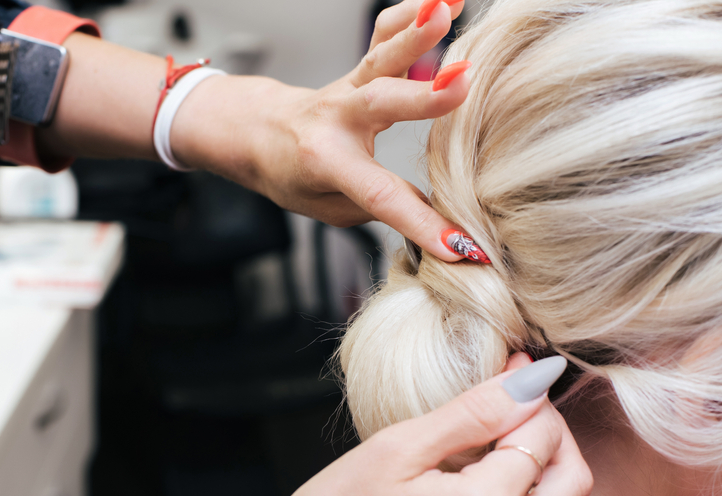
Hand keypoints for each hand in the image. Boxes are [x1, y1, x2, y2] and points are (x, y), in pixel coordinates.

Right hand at [147, 354, 592, 495]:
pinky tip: (491, 489)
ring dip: (551, 474)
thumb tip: (527, 377)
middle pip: (574, 477)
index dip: (528, 391)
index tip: (509, 366)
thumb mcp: (395, 449)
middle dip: (552, 429)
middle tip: (510, 404)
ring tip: (503, 446)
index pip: (543, 434)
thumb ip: (470, 412)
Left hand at [172, 0, 471, 260]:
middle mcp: (337, 119)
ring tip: (446, 9)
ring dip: (416, 34)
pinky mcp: (361, 68)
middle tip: (463, 83)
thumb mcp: (324, 208)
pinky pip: (383, 36)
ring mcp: (350, 88)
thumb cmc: (291, 173)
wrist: (258, 130)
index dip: (420, 222)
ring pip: (381, 57)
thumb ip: (371, 207)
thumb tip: (428, 210)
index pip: (379, 197)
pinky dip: (409, 14)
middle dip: (424, 96)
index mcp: (325, 163)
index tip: (460, 246)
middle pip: (382, 105)